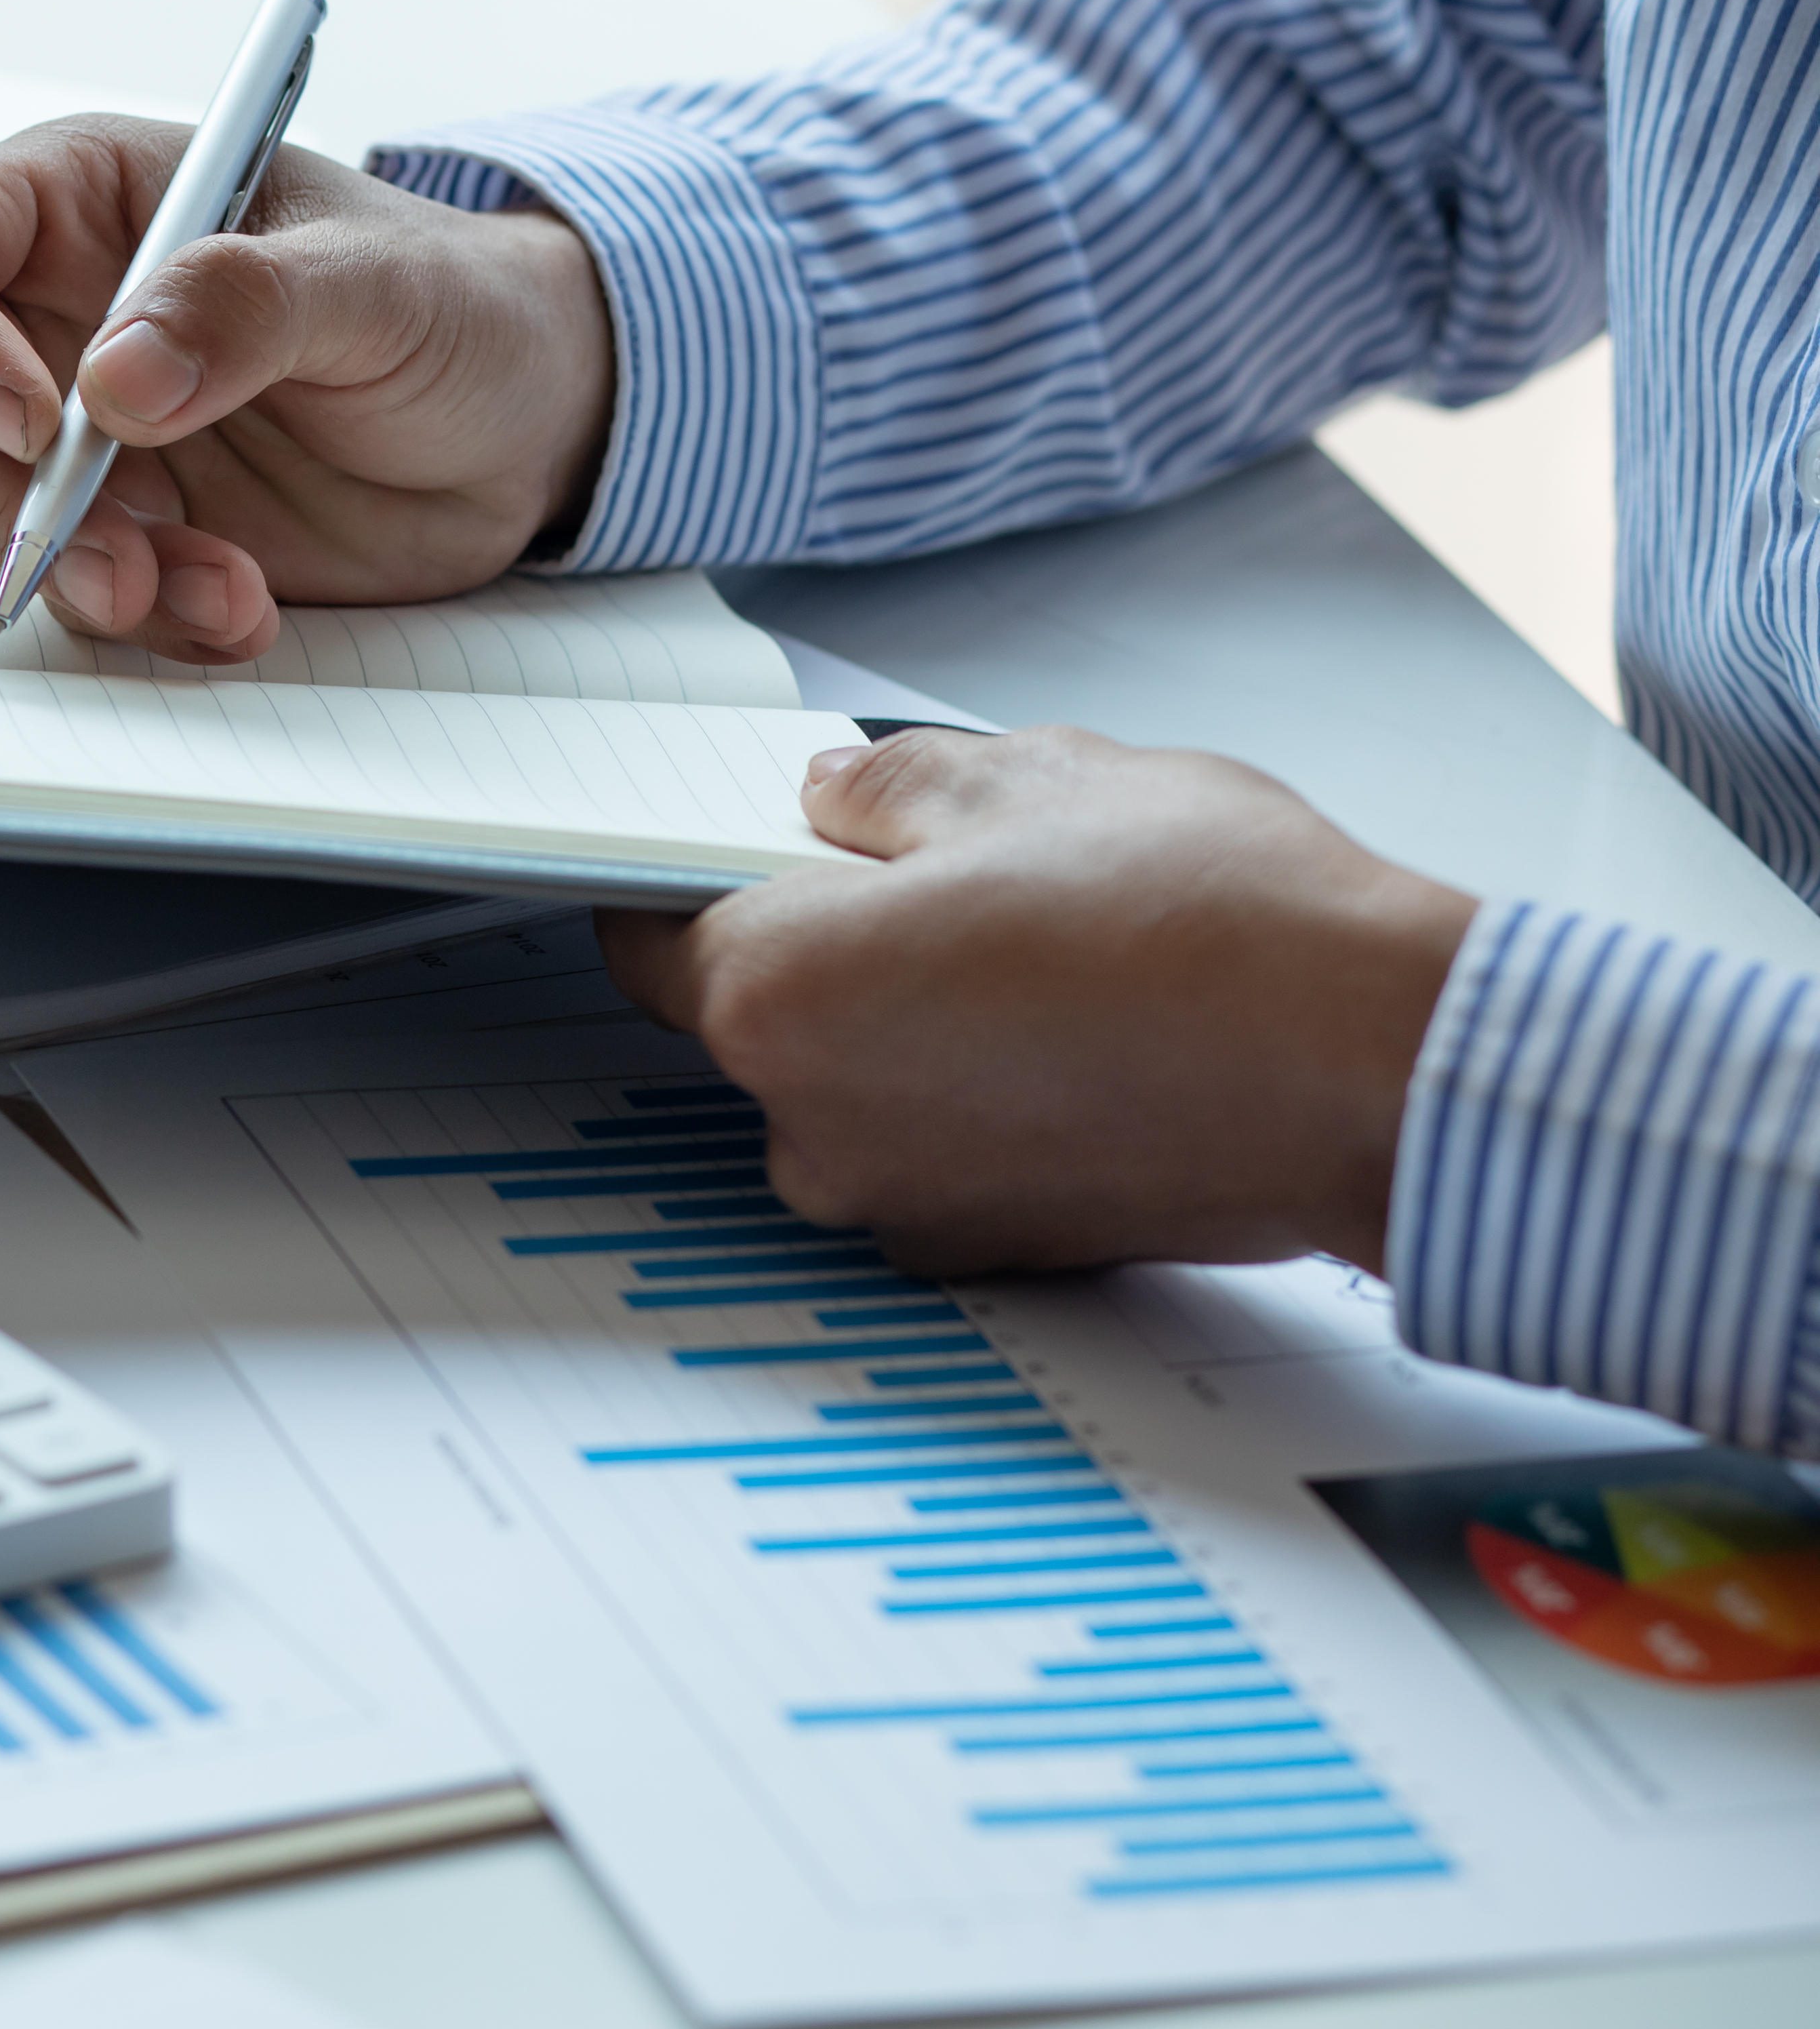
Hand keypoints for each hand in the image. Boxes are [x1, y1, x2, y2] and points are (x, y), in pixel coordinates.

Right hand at [0, 115, 616, 662]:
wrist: (525, 424)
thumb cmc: (453, 303)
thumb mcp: (378, 279)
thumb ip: (245, 305)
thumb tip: (114, 379)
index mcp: (83, 198)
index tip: (29, 418)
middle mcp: (49, 312)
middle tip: (113, 553)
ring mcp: (74, 432)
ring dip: (82, 575)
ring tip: (220, 586)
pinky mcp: (119, 528)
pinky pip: (69, 591)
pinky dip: (148, 620)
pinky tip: (241, 607)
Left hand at [597, 727, 1478, 1277]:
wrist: (1379, 1070)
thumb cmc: (1212, 919)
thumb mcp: (1032, 776)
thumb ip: (894, 784)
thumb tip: (835, 794)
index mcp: (780, 998)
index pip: (649, 938)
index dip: (684, 879)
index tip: (731, 846)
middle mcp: (812, 1129)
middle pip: (762, 1018)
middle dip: (830, 946)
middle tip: (946, 875)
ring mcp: (903, 1208)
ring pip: (859, 1087)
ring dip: (915, 1024)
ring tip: (1047, 952)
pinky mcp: (994, 1252)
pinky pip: (945, 1150)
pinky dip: (986, 1097)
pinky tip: (1089, 1035)